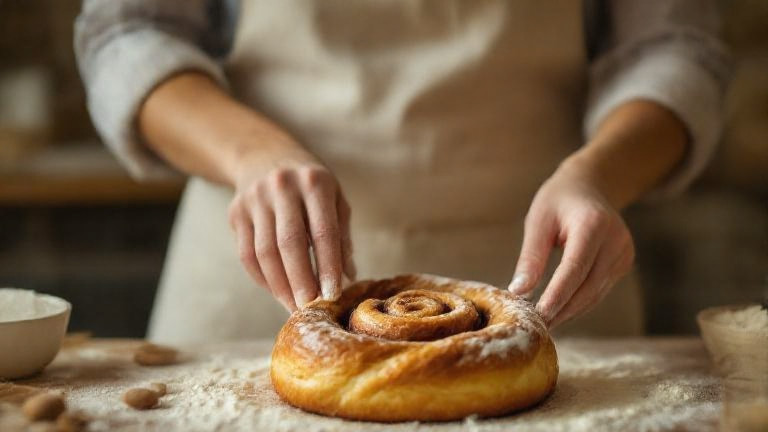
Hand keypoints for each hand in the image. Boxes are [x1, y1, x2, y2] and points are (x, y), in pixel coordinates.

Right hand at [227, 137, 354, 310]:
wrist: (263, 155)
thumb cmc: (310, 184)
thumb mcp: (334, 198)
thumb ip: (341, 236)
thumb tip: (349, 276)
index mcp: (315, 182)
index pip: (323, 231)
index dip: (328, 265)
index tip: (333, 294)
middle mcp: (282, 187)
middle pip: (290, 243)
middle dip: (301, 281)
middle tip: (309, 309)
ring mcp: (255, 199)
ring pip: (264, 252)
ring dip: (280, 285)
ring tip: (293, 307)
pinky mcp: (236, 212)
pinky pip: (247, 254)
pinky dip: (262, 278)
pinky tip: (277, 291)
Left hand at [508, 159, 634, 328]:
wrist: (589, 186)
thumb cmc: (557, 201)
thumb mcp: (537, 222)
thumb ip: (531, 257)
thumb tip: (519, 292)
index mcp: (593, 224)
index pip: (575, 268)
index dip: (557, 295)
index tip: (538, 317)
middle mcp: (615, 240)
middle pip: (588, 286)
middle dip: (562, 310)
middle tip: (536, 326)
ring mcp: (624, 253)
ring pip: (595, 293)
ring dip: (570, 311)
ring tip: (544, 323)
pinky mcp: (624, 263)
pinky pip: (599, 290)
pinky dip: (579, 303)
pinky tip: (559, 311)